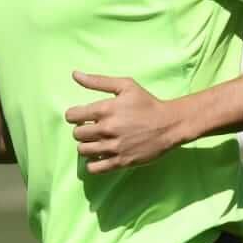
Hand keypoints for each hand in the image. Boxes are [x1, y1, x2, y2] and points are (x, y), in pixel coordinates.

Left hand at [64, 72, 179, 174]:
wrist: (169, 124)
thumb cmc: (147, 103)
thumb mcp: (125, 86)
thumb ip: (98, 81)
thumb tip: (74, 74)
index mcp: (106, 109)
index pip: (73, 116)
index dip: (73, 116)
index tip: (81, 117)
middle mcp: (107, 129)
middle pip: (77, 134)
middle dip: (81, 130)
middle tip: (91, 129)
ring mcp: (114, 147)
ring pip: (83, 150)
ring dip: (86, 146)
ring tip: (95, 142)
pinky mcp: (121, 161)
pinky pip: (95, 168)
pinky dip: (92, 163)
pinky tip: (99, 156)